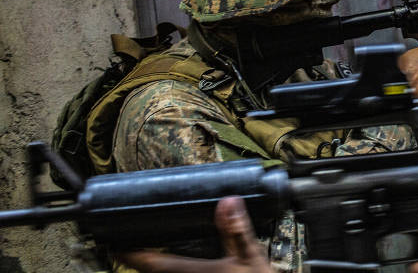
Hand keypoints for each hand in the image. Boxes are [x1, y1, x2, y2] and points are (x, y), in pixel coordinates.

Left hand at [118, 197, 273, 272]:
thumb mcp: (251, 257)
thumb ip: (237, 231)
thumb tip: (227, 202)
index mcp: (196, 272)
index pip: (154, 264)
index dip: (132, 255)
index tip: (116, 247)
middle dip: (142, 264)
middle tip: (129, 252)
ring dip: (157, 270)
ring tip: (148, 259)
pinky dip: (173, 272)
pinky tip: (182, 268)